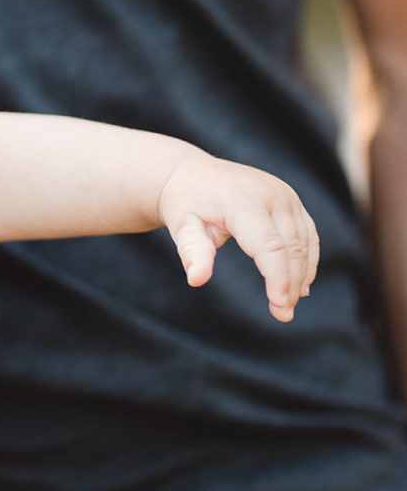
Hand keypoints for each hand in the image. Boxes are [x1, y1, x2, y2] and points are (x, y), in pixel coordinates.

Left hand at [158, 155, 318, 321]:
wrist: (194, 176)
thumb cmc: (186, 206)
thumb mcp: (182, 227)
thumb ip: (192, 252)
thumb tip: (196, 280)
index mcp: (243, 202)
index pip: (270, 247)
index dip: (278, 279)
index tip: (279, 307)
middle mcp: (271, 195)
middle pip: (292, 248)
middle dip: (290, 283)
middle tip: (283, 314)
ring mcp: (286, 195)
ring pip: (305, 242)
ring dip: (301, 275)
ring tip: (288, 303)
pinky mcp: (292, 199)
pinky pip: (308, 233)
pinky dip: (307, 259)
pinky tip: (300, 283)